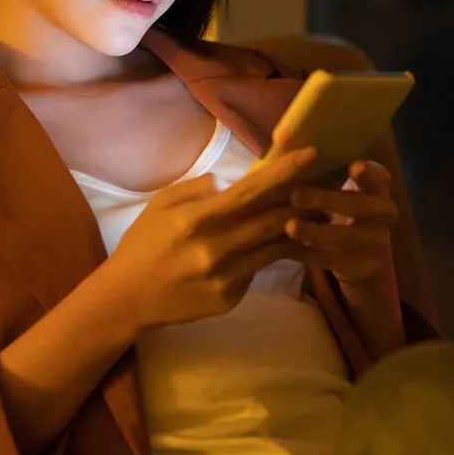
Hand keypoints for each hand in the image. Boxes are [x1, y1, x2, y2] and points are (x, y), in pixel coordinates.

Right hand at [101, 146, 316, 331]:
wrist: (127, 299)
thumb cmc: (143, 244)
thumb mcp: (161, 205)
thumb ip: (198, 188)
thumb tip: (230, 181)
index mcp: (197, 219)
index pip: (250, 192)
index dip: (283, 172)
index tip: (310, 154)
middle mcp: (215, 249)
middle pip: (272, 220)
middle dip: (303, 200)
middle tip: (326, 183)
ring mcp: (225, 277)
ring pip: (274, 248)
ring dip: (299, 230)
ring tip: (320, 215)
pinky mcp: (229, 299)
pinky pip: (256, 271)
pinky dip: (266, 256)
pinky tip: (276, 247)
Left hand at [284, 159, 397, 284]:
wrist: (358, 255)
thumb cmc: (340, 207)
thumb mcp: (338, 186)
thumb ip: (323, 168)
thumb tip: (286, 137)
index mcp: (379, 189)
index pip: (381, 177)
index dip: (370, 173)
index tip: (353, 165)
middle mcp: (384, 214)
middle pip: (361, 206)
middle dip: (328, 200)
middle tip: (296, 195)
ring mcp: (376, 242)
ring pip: (348, 237)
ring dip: (317, 231)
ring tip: (289, 227)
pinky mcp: (363, 266)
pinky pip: (336, 261)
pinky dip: (313, 255)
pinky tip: (290, 249)